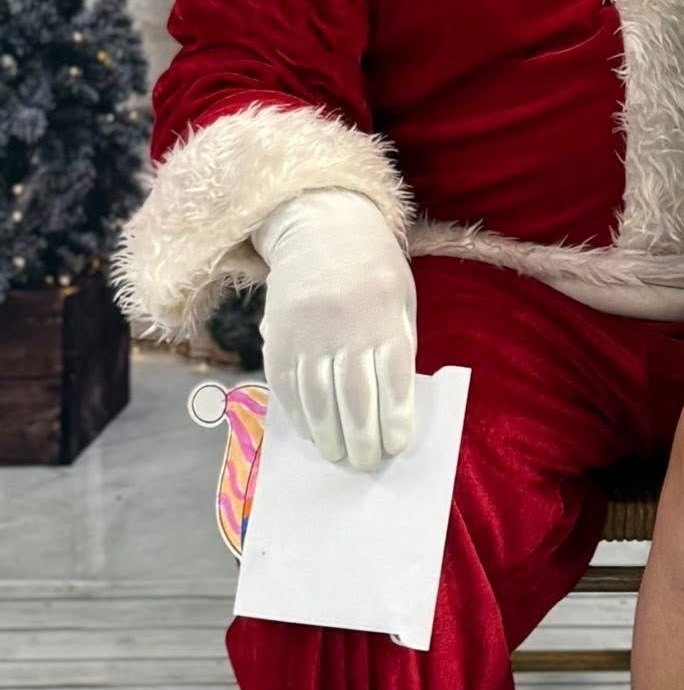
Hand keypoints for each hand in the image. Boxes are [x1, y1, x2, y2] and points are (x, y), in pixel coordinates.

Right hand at [250, 188, 416, 470]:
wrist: (320, 227)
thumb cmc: (373, 269)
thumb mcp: (400, 297)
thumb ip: (397, 345)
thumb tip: (391, 406)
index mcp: (382, 311)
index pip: (391, 376)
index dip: (394, 416)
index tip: (396, 445)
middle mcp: (342, 323)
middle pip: (352, 395)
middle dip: (362, 437)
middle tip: (368, 463)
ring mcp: (305, 330)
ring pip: (316, 397)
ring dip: (329, 435)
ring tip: (340, 456)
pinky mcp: (277, 335)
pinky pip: (287, 386)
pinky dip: (300, 416)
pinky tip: (312, 433)